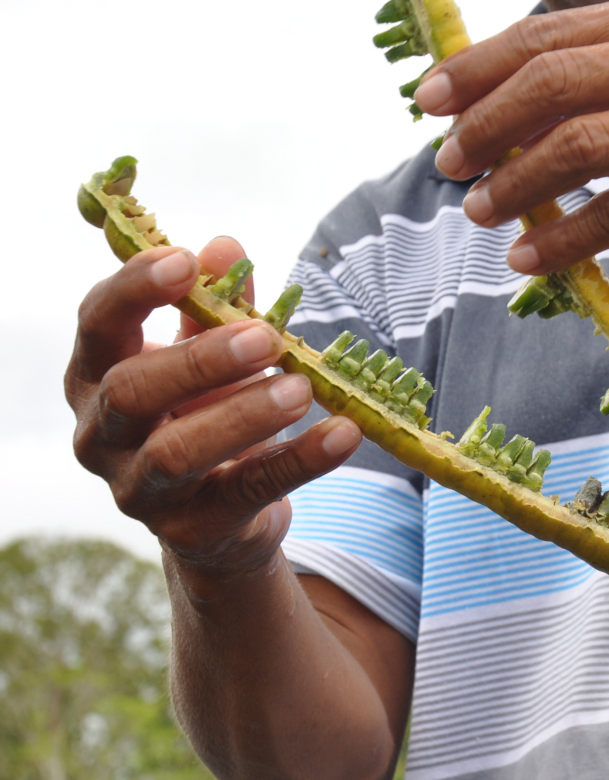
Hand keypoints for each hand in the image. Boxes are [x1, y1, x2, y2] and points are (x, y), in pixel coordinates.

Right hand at [66, 238, 361, 574]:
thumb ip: (214, 308)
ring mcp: (140, 491)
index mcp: (96, 378)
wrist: (220, 516)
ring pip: (178, 453)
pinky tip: (342, 433)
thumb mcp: (209, 358)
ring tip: (301, 388)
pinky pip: (247, 493)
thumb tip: (228, 248)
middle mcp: (102, 436)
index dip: (133, 291)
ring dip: (245, 415)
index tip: (184, 260)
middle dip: (199, 361)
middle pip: (132, 393)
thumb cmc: (205, 415)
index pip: (97, 326)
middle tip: (264, 336)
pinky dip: (299, 461)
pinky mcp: (192, 531)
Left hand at [415, 0, 608, 273]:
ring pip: (580, 149)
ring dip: (517, 185)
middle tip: (450, 164)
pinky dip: (565, 238)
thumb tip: (492, 116)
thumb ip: (593, 79)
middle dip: (486, 127)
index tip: (430, 102)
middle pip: (553, 86)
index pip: (544, 37)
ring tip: (481, 212)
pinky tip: (532, 255)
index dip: (477, 70)